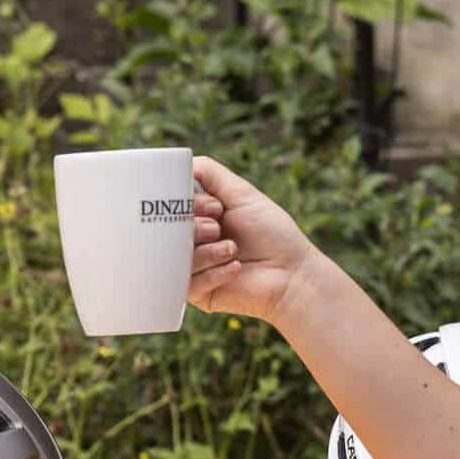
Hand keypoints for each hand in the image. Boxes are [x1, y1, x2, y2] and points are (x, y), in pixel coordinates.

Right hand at [187, 155, 320, 325]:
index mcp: (197, 218)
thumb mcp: (241, 194)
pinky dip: (215, 272)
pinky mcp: (198, 295)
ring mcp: (191, 269)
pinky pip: (189, 284)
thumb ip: (209, 174)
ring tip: (232, 249)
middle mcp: (190, 242)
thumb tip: (180, 163)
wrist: (292, 274)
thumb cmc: (271, 233)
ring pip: (176, 258)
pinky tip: (236, 268)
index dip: (187, 205)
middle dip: (195, 228)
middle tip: (218, 228)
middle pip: (167, 233)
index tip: (214, 207)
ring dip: (207, 251)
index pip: (171, 207)